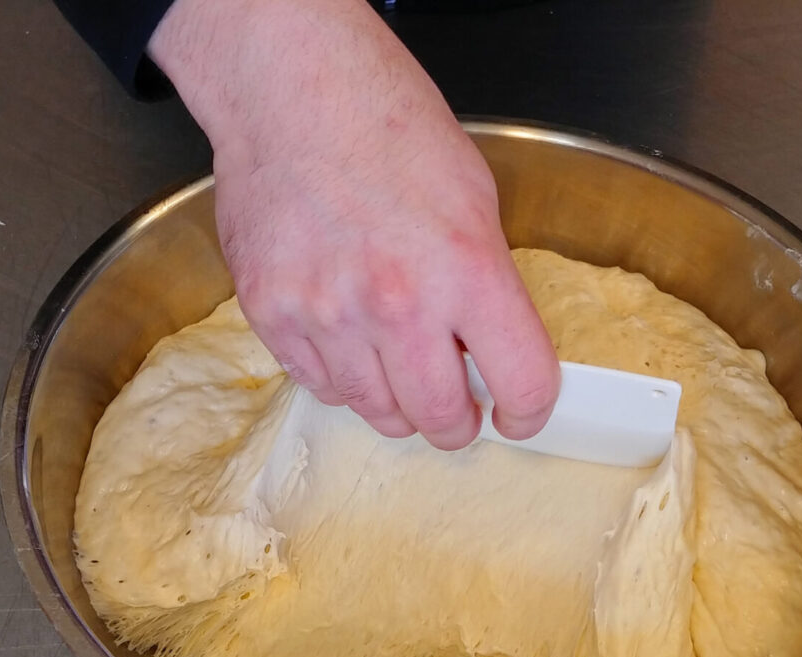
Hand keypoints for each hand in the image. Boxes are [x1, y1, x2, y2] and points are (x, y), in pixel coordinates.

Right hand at [148, 0, 558, 449]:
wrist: (289, 87)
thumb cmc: (384, 125)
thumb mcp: (474, 199)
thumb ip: (486, 284)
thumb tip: (490, 350)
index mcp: (468, 269)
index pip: (523, 383)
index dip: (528, 412)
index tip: (518, 415)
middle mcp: (399, 303)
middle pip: (442, 420)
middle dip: (459, 422)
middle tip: (458, 408)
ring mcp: (329, 314)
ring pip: (378, 413)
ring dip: (399, 406)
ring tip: (400, 370)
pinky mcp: (273, 315)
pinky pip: (319, 385)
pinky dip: (342, 377)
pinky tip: (350, 341)